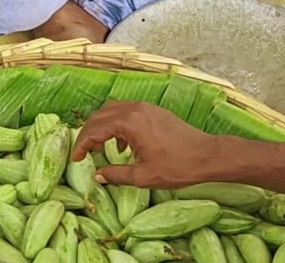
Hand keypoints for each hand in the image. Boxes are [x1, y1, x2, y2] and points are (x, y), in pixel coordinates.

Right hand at [71, 101, 217, 188]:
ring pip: (111, 110)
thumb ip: (116, 174)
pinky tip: (123, 144)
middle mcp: (134, 109)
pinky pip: (126, 111)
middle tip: (85, 154)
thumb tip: (97, 175)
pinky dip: (117, 124)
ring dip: (102, 127)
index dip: (81, 145)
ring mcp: (144, 107)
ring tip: (102, 148)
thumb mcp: (143, 176)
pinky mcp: (153, 110)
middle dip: (88, 134)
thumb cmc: (178, 167)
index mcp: (129, 122)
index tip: (76, 159)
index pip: (94, 130)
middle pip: (99, 116)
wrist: (208, 156)